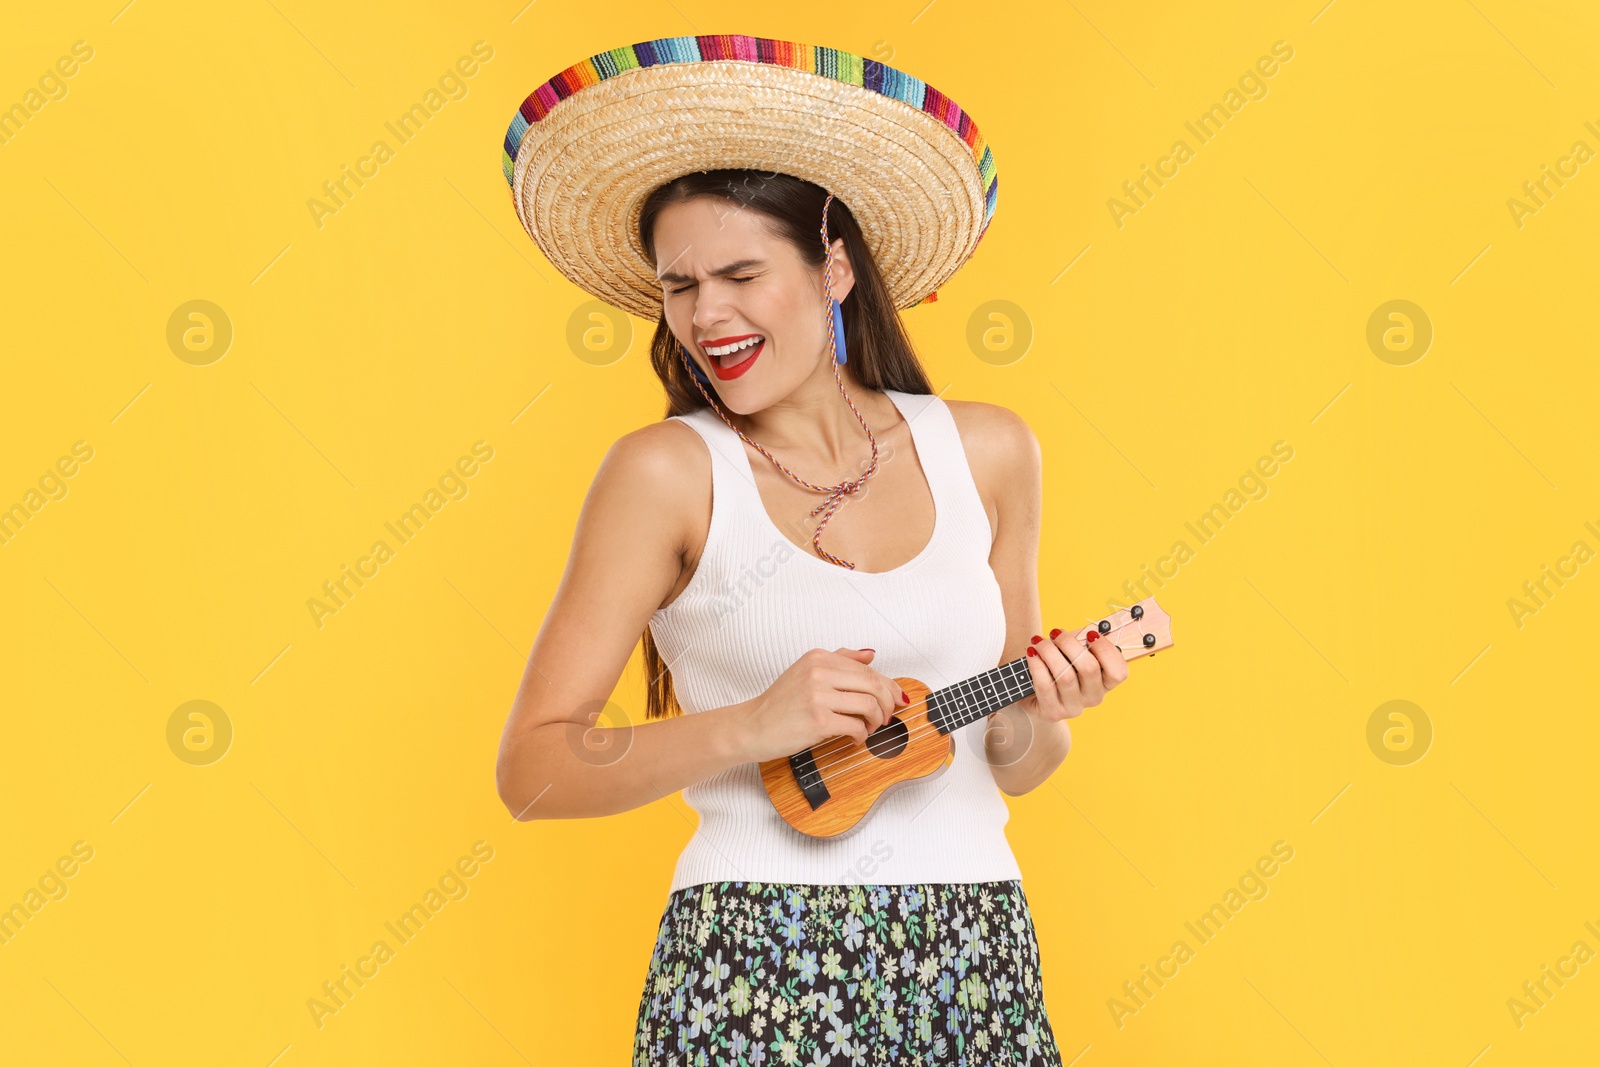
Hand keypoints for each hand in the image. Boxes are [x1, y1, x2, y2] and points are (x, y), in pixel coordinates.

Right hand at [735, 647, 910, 762]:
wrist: (752, 726)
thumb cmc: (779, 704)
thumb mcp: (806, 671)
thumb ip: (839, 660)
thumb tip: (870, 655)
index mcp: (818, 657)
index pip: (868, 669)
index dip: (888, 686)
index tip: (895, 698)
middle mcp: (818, 672)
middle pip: (873, 684)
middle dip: (887, 703)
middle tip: (885, 716)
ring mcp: (817, 696)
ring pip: (869, 705)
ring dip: (876, 721)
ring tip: (869, 728)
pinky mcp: (818, 721)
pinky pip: (855, 726)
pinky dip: (862, 735)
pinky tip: (856, 738)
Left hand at [1021, 626, 1128, 722]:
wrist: (1033, 692)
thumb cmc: (1059, 665)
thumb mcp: (1074, 653)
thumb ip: (1083, 643)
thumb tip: (1085, 633)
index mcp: (1105, 683)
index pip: (1118, 672)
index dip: (1106, 650)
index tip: (1090, 634)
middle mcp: (1094, 697)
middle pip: (1090, 668)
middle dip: (1070, 644)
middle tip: (1056, 633)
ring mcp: (1074, 708)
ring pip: (1066, 676)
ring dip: (1049, 652)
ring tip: (1039, 642)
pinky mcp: (1053, 713)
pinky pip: (1046, 686)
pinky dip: (1037, 665)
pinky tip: (1031, 653)